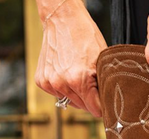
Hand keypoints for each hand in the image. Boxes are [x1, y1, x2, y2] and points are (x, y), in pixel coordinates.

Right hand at [35, 0, 106, 115]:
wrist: (62, 19)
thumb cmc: (84, 36)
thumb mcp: (102, 60)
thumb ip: (104, 85)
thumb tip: (107, 105)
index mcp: (78, 80)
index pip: (95, 110)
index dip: (102, 105)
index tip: (103, 99)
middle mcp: (61, 83)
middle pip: (83, 107)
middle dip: (89, 97)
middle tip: (90, 79)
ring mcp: (50, 83)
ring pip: (70, 101)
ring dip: (75, 93)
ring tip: (76, 73)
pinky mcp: (41, 81)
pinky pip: (57, 94)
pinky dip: (63, 87)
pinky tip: (65, 72)